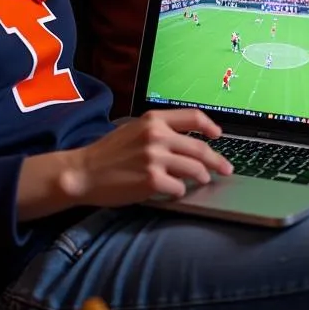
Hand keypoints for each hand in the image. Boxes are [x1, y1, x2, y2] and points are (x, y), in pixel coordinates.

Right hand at [59, 109, 232, 207]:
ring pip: (195, 169)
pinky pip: (180, 188)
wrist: (83, 172)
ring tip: (201, 181)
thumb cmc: (107, 154)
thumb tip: (189, 144)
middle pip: (200, 148)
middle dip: (217, 161)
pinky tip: (172, 192)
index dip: (211, 127)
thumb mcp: (133, 131)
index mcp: (153, 120)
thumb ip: (159, 132)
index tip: (218, 136)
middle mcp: (157, 136)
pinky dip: (180, 192)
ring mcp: (155, 158)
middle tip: (225, 169)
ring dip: (201, 178)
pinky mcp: (152, 181)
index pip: (193, 117)